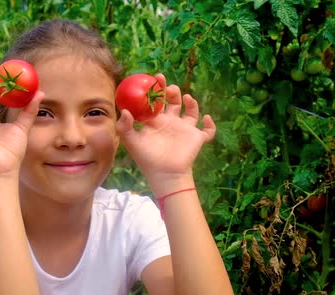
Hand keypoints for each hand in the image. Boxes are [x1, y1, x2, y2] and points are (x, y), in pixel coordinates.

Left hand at [116, 74, 215, 194]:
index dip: (156, 90)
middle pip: (173, 102)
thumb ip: (125, 127)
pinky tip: (205, 118)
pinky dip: (210, 125)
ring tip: (186, 98)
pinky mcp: (197, 139)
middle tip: (169, 87)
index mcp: (156, 122)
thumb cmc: (147, 159)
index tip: (154, 79)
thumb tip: (124, 111)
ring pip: (191, 112)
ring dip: (191, 103)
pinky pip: (208, 131)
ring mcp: (184, 130)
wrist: (164, 175)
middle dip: (172, 92)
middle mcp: (171, 123)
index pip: (156, 102)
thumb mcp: (132, 143)